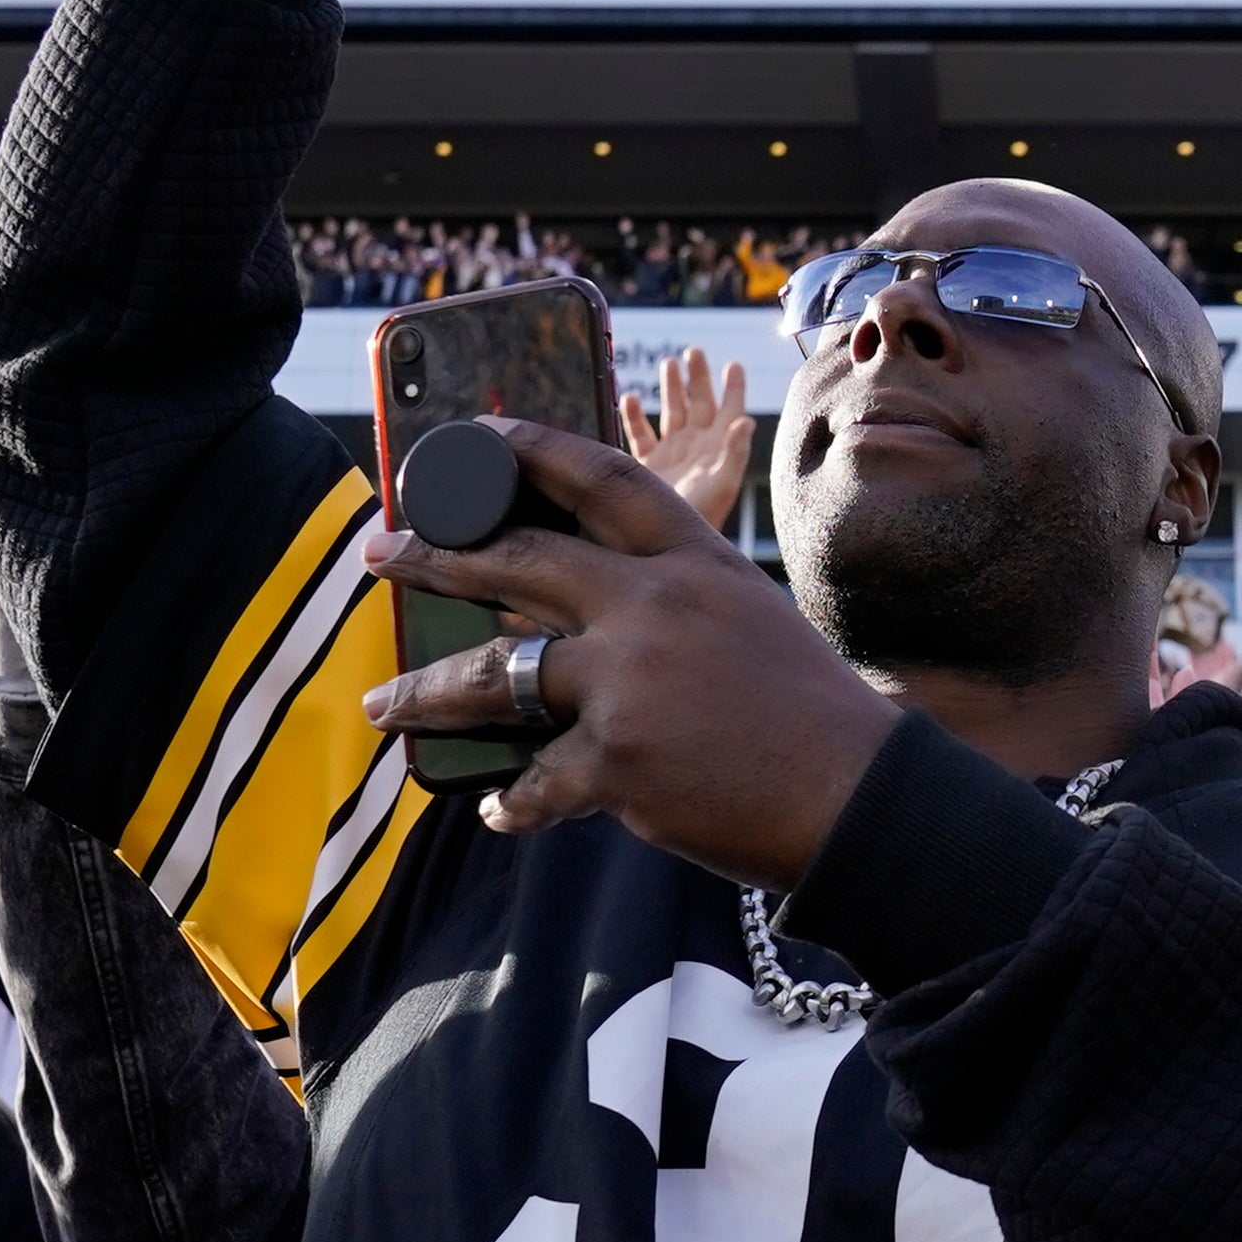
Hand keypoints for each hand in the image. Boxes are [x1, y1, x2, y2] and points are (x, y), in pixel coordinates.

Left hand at [362, 424, 905, 886]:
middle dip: (437, 556)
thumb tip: (584, 615)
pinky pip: (533, 781)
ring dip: (426, 688)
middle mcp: (653, 605)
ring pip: (492, 671)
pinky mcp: (617, 760)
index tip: (479, 435)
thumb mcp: (749, 620)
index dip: (532, 449)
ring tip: (383, 700)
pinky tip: (498, 806)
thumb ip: (672, 601)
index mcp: (693, 560)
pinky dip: (514, 800)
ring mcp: (628, 680)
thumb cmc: (811, 715)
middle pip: (519, 560)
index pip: (601, 477)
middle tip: (383, 552)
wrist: (859, 798)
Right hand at [618, 345, 756, 539]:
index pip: (730, 410)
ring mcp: (672, 454)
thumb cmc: (703, 520)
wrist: (670, 548)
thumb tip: (747, 420)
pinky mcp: (648, 465)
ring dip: (670, 388)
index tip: (733, 364)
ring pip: (671, 412)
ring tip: (669, 363)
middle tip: (693, 351)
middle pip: (699, 403)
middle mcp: (696, 446)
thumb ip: (734, 452)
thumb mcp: (722, 485)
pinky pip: (640, 434)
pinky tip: (631, 398)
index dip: (733, 387)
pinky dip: (634, 416)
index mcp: (719, 447)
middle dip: (697, 377)